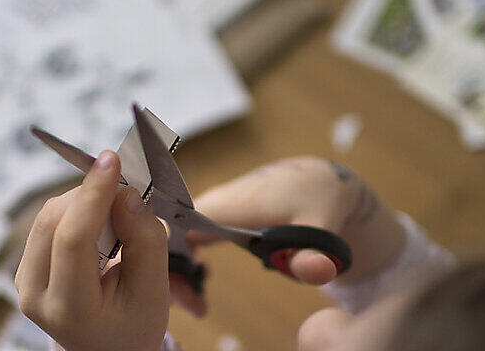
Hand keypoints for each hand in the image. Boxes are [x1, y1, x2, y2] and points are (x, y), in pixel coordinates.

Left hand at [16, 151, 169, 350]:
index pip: (72, 239)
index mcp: (68, 309)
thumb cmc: (132, 326)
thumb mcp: (154, 292)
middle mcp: (34, 296)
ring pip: (48, 215)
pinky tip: (99, 222)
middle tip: (126, 186)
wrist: (108, 350)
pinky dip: (75, 211)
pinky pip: (47, 222)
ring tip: (117, 215)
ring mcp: (24, 282)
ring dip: (84, 201)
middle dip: (91, 193)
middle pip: (55, 220)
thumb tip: (126, 194)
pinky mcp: (26, 267)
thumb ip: (144, 241)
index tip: (111, 160)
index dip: (92, 194)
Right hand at [171, 157, 405, 316]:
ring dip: (175, 270)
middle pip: (164, 238)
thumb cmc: (316, 199)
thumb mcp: (320, 229)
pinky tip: (203, 278)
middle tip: (195, 307)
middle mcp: (208, 203)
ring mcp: (208, 206)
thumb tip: (313, 272)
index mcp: (222, 207)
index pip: (168, 232)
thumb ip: (312, 254)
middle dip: (169, 275)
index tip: (190, 296)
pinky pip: (182, 235)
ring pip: (170, 237)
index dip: (168, 265)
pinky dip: (184, 260)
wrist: (316, 177)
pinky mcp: (213, 212)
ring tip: (198, 302)